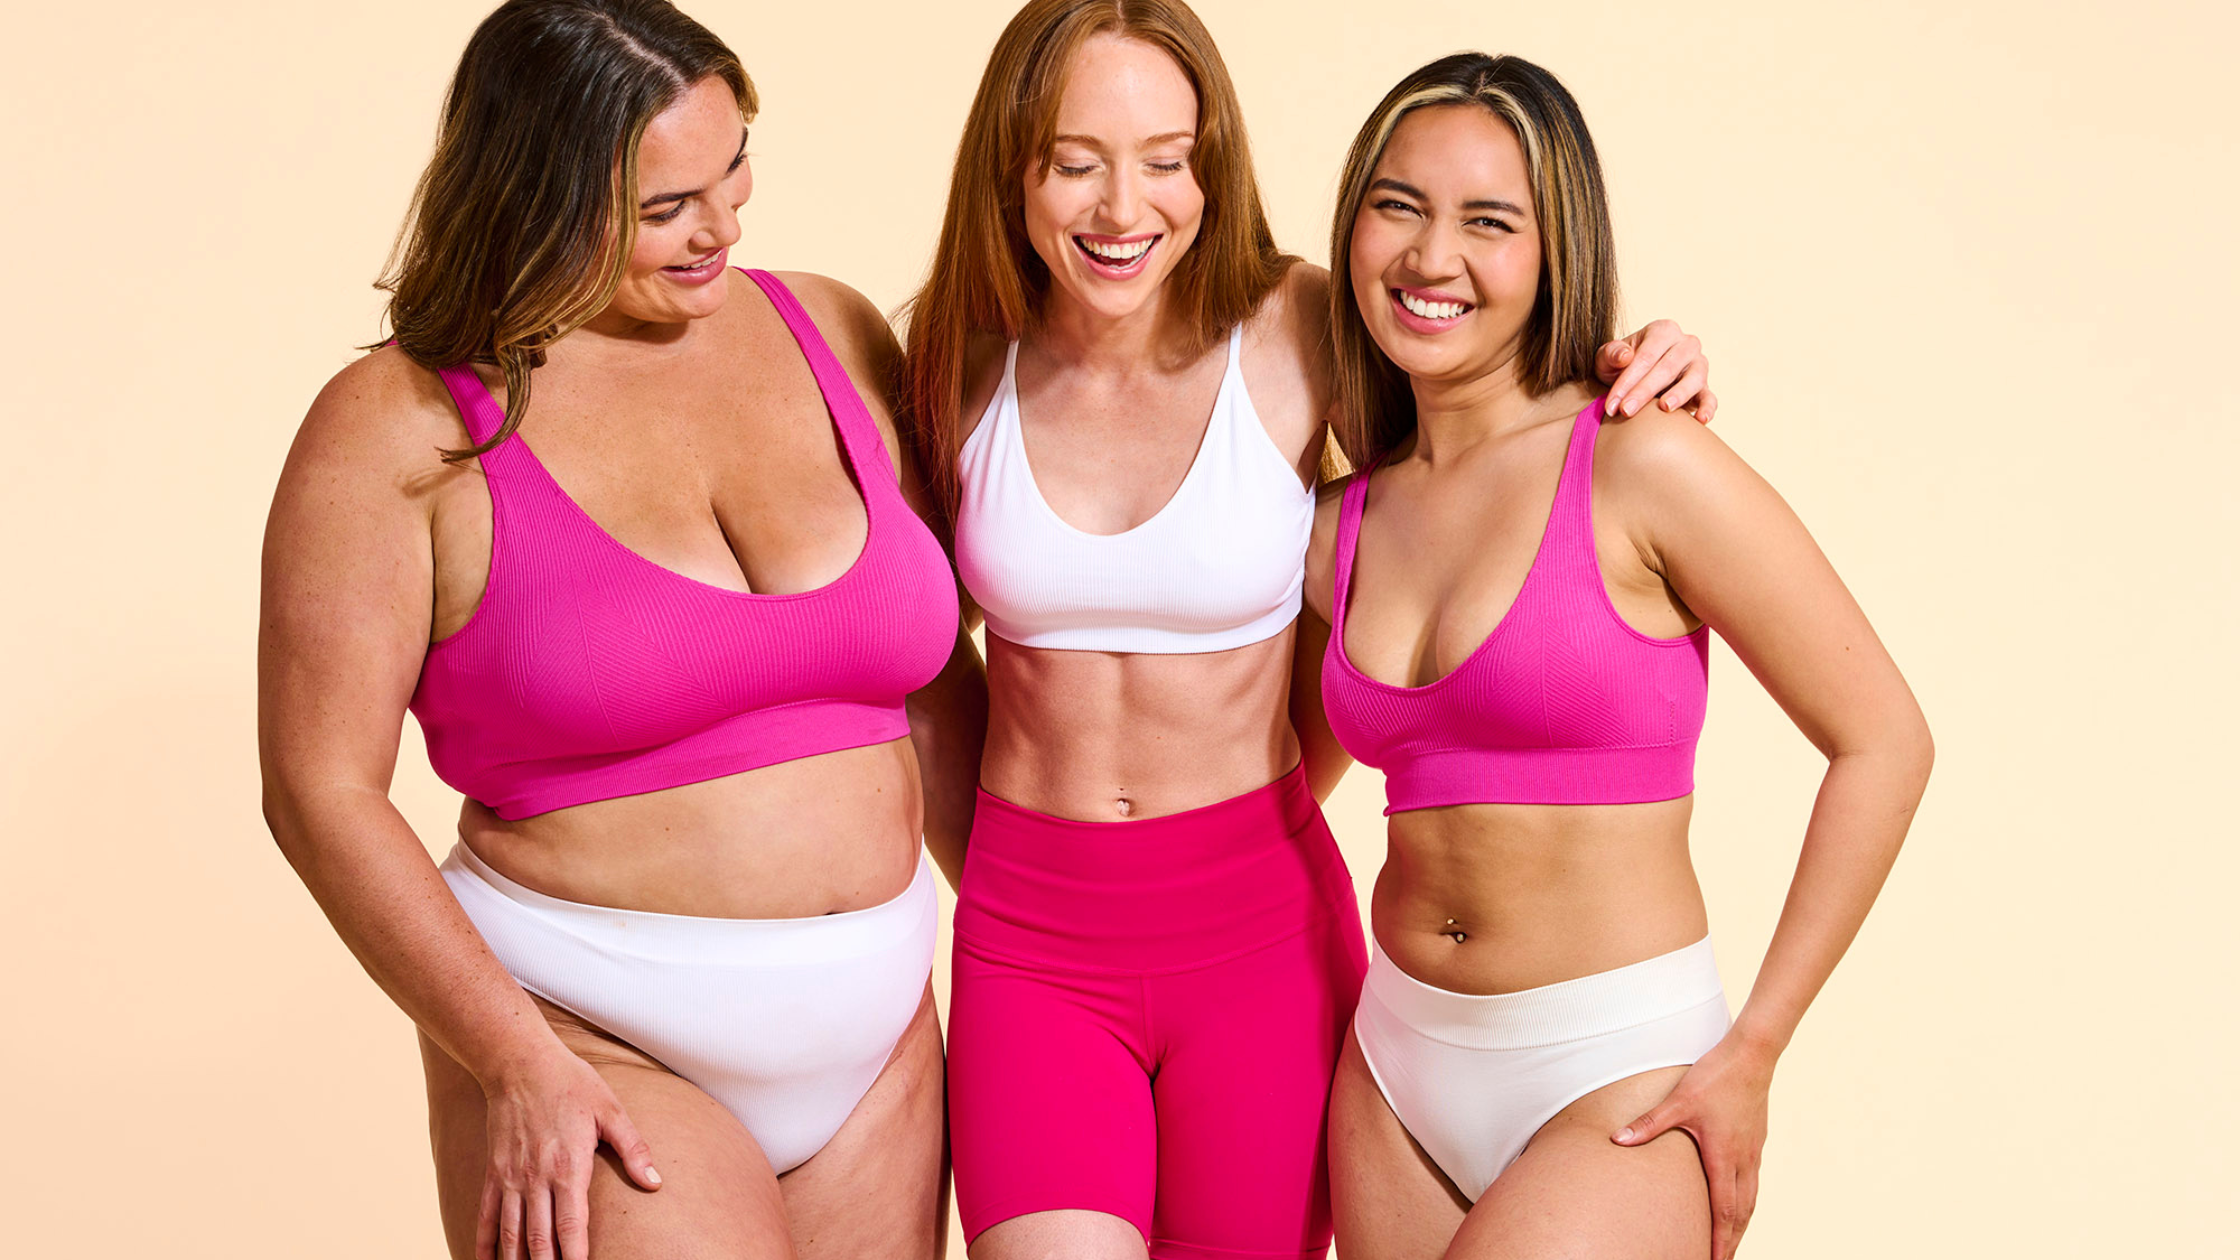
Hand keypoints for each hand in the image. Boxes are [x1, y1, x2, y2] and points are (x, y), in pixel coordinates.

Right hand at [477, 1049, 661, 1259]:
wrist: (520, 1063)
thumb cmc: (571, 1084)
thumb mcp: (612, 1110)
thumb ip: (633, 1148)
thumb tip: (654, 1182)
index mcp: (569, 1167)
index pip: (570, 1226)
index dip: (575, 1257)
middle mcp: (536, 1178)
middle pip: (539, 1239)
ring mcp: (511, 1177)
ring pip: (511, 1233)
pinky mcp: (493, 1172)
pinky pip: (486, 1215)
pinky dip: (485, 1242)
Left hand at [1596, 320, 1716, 422]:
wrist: (1635, 381)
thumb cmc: (1619, 367)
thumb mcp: (1607, 358)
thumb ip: (1611, 354)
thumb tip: (1625, 356)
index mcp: (1663, 331)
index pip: (1646, 356)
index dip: (1628, 380)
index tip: (1612, 404)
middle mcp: (1686, 344)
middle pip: (1667, 368)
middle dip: (1644, 391)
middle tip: (1626, 411)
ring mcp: (1699, 364)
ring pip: (1693, 378)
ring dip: (1679, 394)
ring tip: (1665, 408)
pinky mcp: (1705, 387)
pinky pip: (1710, 397)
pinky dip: (1707, 408)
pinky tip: (1700, 419)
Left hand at [1611, 1035, 1773, 1259]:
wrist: (1752, 1056)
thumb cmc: (1715, 1077)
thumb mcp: (1677, 1101)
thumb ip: (1647, 1124)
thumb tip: (1616, 1140)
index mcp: (1723, 1156)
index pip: (1724, 1211)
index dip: (1720, 1240)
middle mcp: (1743, 1159)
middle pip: (1741, 1213)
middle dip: (1731, 1241)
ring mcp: (1753, 1151)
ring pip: (1751, 1199)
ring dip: (1740, 1224)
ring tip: (1730, 1243)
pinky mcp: (1756, 1140)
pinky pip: (1753, 1181)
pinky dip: (1746, 1202)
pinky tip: (1738, 1203)